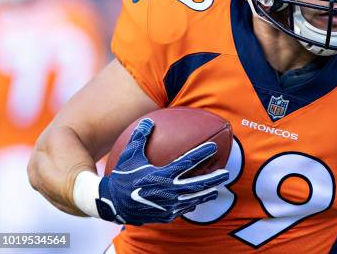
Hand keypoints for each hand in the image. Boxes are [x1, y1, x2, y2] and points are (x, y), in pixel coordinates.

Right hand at [96, 118, 228, 224]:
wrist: (111, 204)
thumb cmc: (121, 176)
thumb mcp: (129, 156)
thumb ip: (140, 137)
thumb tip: (148, 121)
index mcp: (162, 175)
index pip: (187, 162)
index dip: (202, 153)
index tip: (214, 147)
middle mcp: (168, 191)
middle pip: (198, 185)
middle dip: (214, 179)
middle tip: (226, 173)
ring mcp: (168, 206)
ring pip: (193, 199)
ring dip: (206, 194)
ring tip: (216, 190)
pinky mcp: (165, 215)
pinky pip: (182, 209)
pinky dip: (191, 203)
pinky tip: (196, 200)